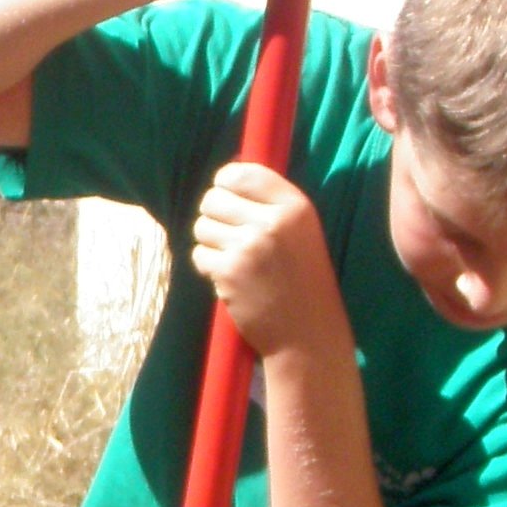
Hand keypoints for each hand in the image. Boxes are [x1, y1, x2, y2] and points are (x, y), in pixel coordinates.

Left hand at [191, 161, 346, 360]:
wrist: (307, 333)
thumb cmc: (303, 280)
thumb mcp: (301, 231)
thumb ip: (270, 202)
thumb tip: (226, 176)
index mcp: (295, 206)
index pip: (240, 172)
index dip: (225, 183)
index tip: (228, 197)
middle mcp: (272, 221)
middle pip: (213, 198)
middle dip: (213, 215)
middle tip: (228, 234)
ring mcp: (249, 247)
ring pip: (201, 226)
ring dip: (210, 242)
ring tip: (232, 257)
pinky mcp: (229, 272)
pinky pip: (199, 254)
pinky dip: (208, 265)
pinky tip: (229, 276)